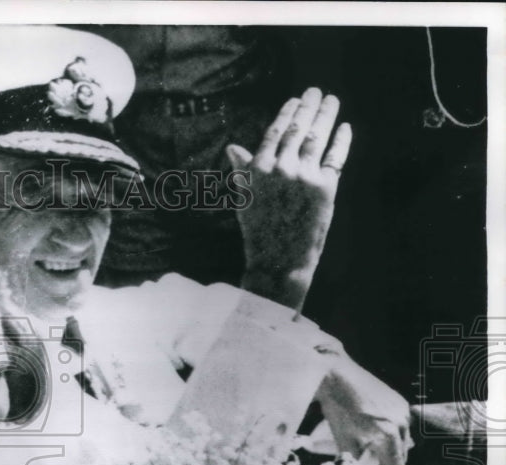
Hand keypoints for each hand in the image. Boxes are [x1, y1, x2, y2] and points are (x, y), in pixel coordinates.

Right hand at [229, 88, 351, 311]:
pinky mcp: (325, 186)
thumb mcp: (244, 198)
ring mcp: (304, 176)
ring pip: (317, 137)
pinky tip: (344, 127)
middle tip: (316, 91)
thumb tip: (233, 148)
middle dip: (309, 106)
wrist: (278, 260)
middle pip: (298, 128)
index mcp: (257, 168)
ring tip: (332, 101)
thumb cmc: (258, 231)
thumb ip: (243, 170)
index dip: (287, 112)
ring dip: (326, 115)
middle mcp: (280, 167)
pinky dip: (342, 140)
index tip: (296, 99)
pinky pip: (336, 157)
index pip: (275, 131)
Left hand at [316, 356, 412, 464]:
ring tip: (368, 438)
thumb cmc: (337, 409)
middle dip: (387, 462)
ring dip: (390, 446)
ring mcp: (403, 412)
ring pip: (404, 442)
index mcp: (387, 438)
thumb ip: (357, 463)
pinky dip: (391, 430)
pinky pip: (402, 426)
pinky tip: (373, 423)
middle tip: (367, 457)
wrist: (337, 376)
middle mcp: (401, 425)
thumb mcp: (343, 441)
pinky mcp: (402, 402)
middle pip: (402, 458)